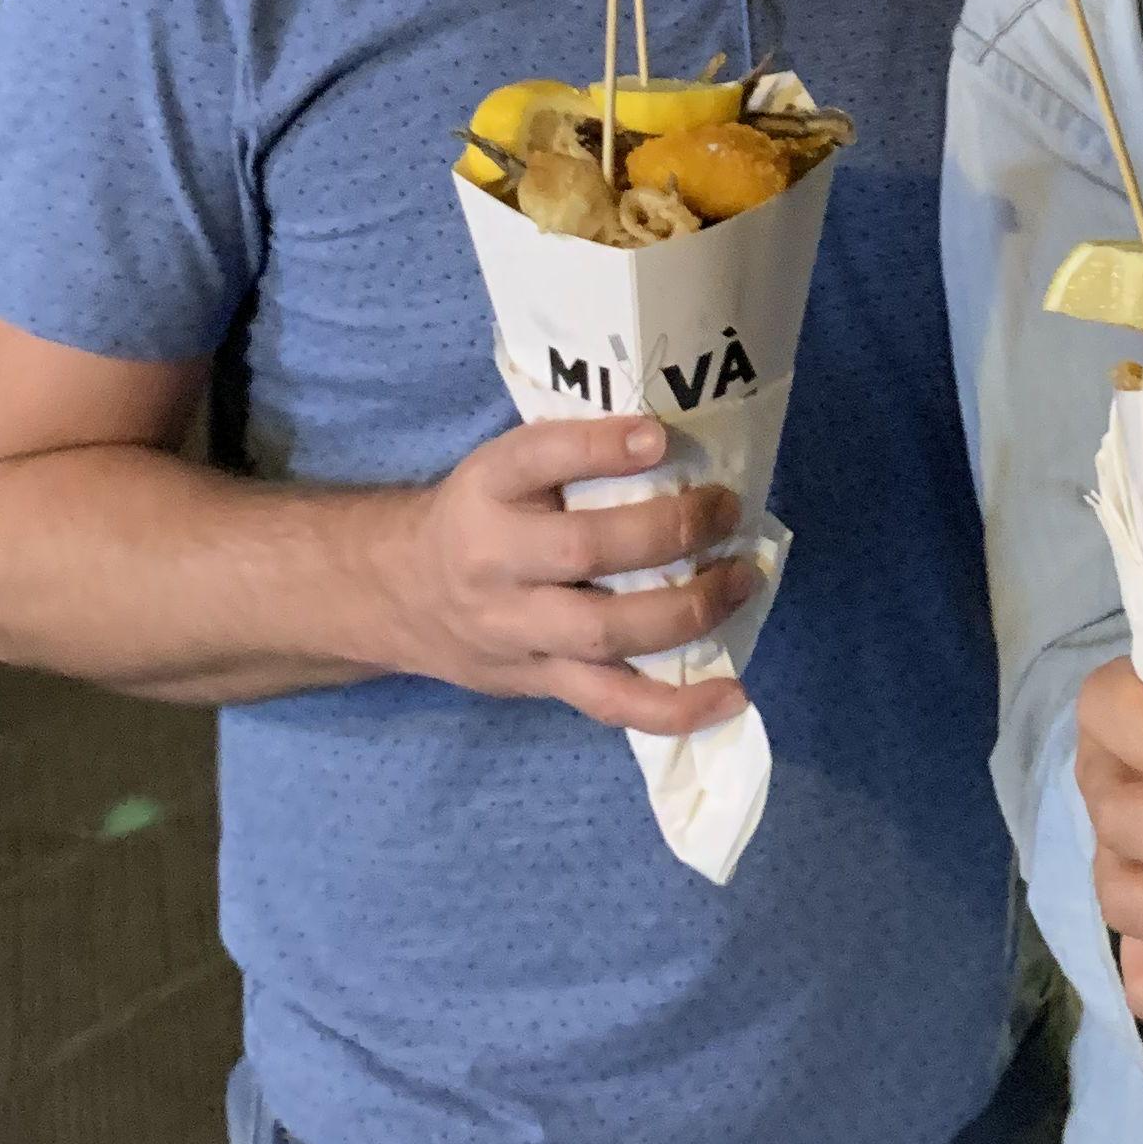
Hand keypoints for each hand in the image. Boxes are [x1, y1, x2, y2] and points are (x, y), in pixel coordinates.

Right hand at [359, 415, 759, 735]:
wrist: (400, 593)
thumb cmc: (479, 516)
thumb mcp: (501, 470)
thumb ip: (569, 458)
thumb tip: (678, 442)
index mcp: (487, 490)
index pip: (539, 457)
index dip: (600, 447)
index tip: (660, 436)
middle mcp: (494, 560)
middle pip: (584, 551)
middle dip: (670, 531)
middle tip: (726, 509)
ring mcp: (516, 632)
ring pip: (605, 632)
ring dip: (688, 611)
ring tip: (742, 580)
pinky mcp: (538, 682)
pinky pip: (610, 702)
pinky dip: (675, 707)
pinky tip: (732, 695)